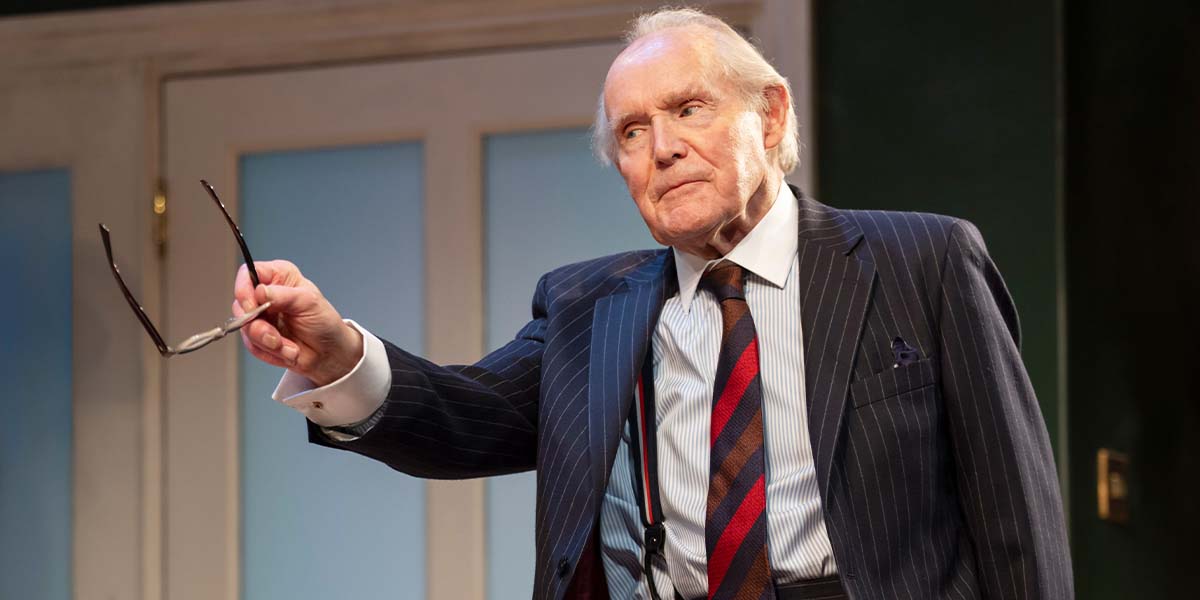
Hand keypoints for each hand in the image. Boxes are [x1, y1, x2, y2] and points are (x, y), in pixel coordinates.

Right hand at [232, 260, 362, 385]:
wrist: (329, 352)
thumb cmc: (324, 322)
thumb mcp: (309, 303)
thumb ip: (283, 295)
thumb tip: (260, 292)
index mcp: (278, 277)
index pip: (247, 273)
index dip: (244, 290)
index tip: (252, 307)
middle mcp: (265, 294)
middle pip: (240, 304)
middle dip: (258, 326)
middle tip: (275, 336)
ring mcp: (260, 316)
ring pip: (245, 328)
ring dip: (269, 342)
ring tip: (289, 345)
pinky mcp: (258, 336)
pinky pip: (252, 345)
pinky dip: (271, 352)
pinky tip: (288, 349)